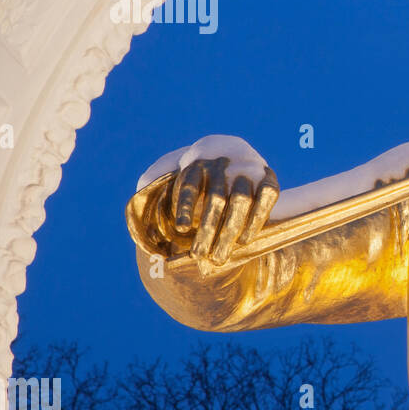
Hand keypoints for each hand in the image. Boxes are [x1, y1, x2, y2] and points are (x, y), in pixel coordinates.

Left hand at [139, 136, 278, 266]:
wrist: (234, 153)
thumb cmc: (199, 178)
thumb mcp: (176, 178)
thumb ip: (156, 183)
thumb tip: (140, 191)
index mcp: (196, 163)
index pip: (189, 184)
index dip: (185, 206)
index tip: (182, 229)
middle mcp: (222, 164)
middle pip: (216, 199)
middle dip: (208, 230)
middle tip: (199, 256)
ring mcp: (247, 169)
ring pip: (240, 201)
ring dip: (230, 231)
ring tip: (220, 256)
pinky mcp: (268, 177)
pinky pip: (265, 198)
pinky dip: (256, 220)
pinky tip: (244, 240)